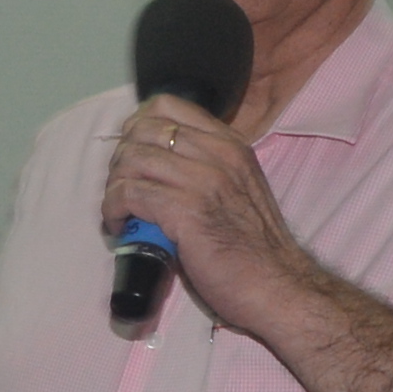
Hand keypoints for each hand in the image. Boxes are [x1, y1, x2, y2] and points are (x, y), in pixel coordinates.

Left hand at [99, 95, 315, 336]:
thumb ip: (207, 168)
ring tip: (120, 212)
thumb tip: (160, 163)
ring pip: (131, 160)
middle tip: (121, 189)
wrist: (278, 286)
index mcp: (230, 144)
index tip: (131, 155)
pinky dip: (114, 209)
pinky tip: (120, 227)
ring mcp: (203, 180)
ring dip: (114, 187)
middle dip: (120, 159)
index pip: (167, 105)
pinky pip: (129, 193)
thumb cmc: (255, 248)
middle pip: (141, 130)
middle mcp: (217, 154)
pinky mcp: (185, 211)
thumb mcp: (239, 189)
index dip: (136, 126)